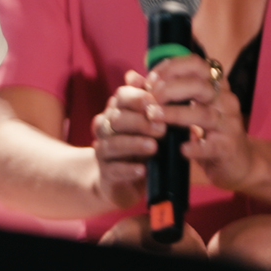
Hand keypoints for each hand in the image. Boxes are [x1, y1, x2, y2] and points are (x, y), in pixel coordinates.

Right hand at [91, 70, 161, 208]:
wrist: (121, 182)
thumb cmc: (142, 147)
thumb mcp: (151, 124)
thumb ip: (157, 107)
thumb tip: (167, 88)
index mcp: (117, 111)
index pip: (121, 96)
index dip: (137, 97)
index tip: (156, 101)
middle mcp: (106, 127)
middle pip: (117, 118)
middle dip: (140, 122)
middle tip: (162, 128)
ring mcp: (103, 150)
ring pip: (113, 143)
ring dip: (133, 144)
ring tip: (153, 148)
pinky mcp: (105, 174)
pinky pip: (113, 169)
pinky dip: (127, 169)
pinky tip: (143, 169)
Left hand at [152, 56, 259, 190]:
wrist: (235, 162)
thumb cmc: (205, 130)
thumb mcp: (184, 107)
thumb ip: (159, 91)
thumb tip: (130, 77)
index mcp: (215, 85)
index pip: (196, 64)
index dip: (171, 67)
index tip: (150, 80)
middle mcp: (225, 100)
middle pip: (199, 86)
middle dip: (169, 89)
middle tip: (149, 99)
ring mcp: (229, 124)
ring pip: (203, 113)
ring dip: (175, 114)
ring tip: (153, 116)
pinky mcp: (228, 148)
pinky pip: (212, 145)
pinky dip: (195, 146)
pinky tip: (180, 148)